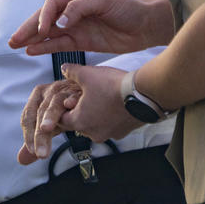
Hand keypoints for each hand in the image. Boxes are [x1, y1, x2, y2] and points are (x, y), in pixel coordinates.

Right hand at [8, 0, 167, 55]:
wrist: (146, 26)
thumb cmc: (128, 7)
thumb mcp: (104, 1)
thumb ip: (79, 9)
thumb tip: (59, 22)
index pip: (53, 3)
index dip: (44, 16)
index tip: (41, 29)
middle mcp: (72, 8)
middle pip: (45, 18)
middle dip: (29, 28)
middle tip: (13, 39)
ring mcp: (75, 25)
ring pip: (49, 33)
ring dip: (32, 39)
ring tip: (15, 45)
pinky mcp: (80, 41)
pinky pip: (59, 44)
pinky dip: (45, 48)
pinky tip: (32, 50)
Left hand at [17, 78, 80, 163]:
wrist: (87, 96)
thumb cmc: (66, 111)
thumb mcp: (51, 126)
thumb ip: (37, 141)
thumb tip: (22, 159)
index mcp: (38, 97)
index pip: (28, 117)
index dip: (29, 135)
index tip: (33, 152)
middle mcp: (49, 91)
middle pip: (39, 113)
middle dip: (40, 135)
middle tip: (41, 153)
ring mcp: (64, 90)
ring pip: (54, 104)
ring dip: (50, 116)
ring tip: (46, 129)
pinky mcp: (79, 90)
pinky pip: (74, 96)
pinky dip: (72, 101)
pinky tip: (70, 106)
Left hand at [18, 66, 141, 164]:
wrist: (142, 95)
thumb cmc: (113, 87)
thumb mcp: (87, 74)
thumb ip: (71, 72)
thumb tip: (64, 69)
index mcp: (79, 122)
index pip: (61, 119)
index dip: (62, 106)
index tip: (66, 98)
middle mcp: (93, 133)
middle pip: (78, 122)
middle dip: (79, 109)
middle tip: (83, 94)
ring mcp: (109, 134)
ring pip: (94, 124)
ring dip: (94, 112)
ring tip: (100, 96)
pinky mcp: (122, 132)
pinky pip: (109, 124)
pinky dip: (108, 115)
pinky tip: (112, 102)